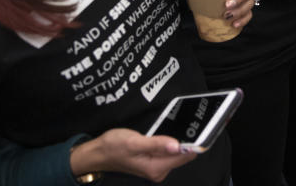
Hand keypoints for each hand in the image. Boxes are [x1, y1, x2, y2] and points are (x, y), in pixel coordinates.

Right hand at [71, 129, 194, 181]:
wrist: (98, 153)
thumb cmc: (113, 146)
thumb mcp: (134, 142)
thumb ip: (157, 144)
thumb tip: (177, 146)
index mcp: (156, 168)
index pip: (184, 156)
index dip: (192, 142)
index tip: (196, 128)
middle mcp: (158, 171)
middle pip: (182, 155)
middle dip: (184, 140)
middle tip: (181, 124)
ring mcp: (156, 167)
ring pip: (176, 153)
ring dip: (175, 141)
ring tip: (169, 128)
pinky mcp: (153, 162)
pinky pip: (168, 152)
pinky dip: (169, 143)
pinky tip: (164, 135)